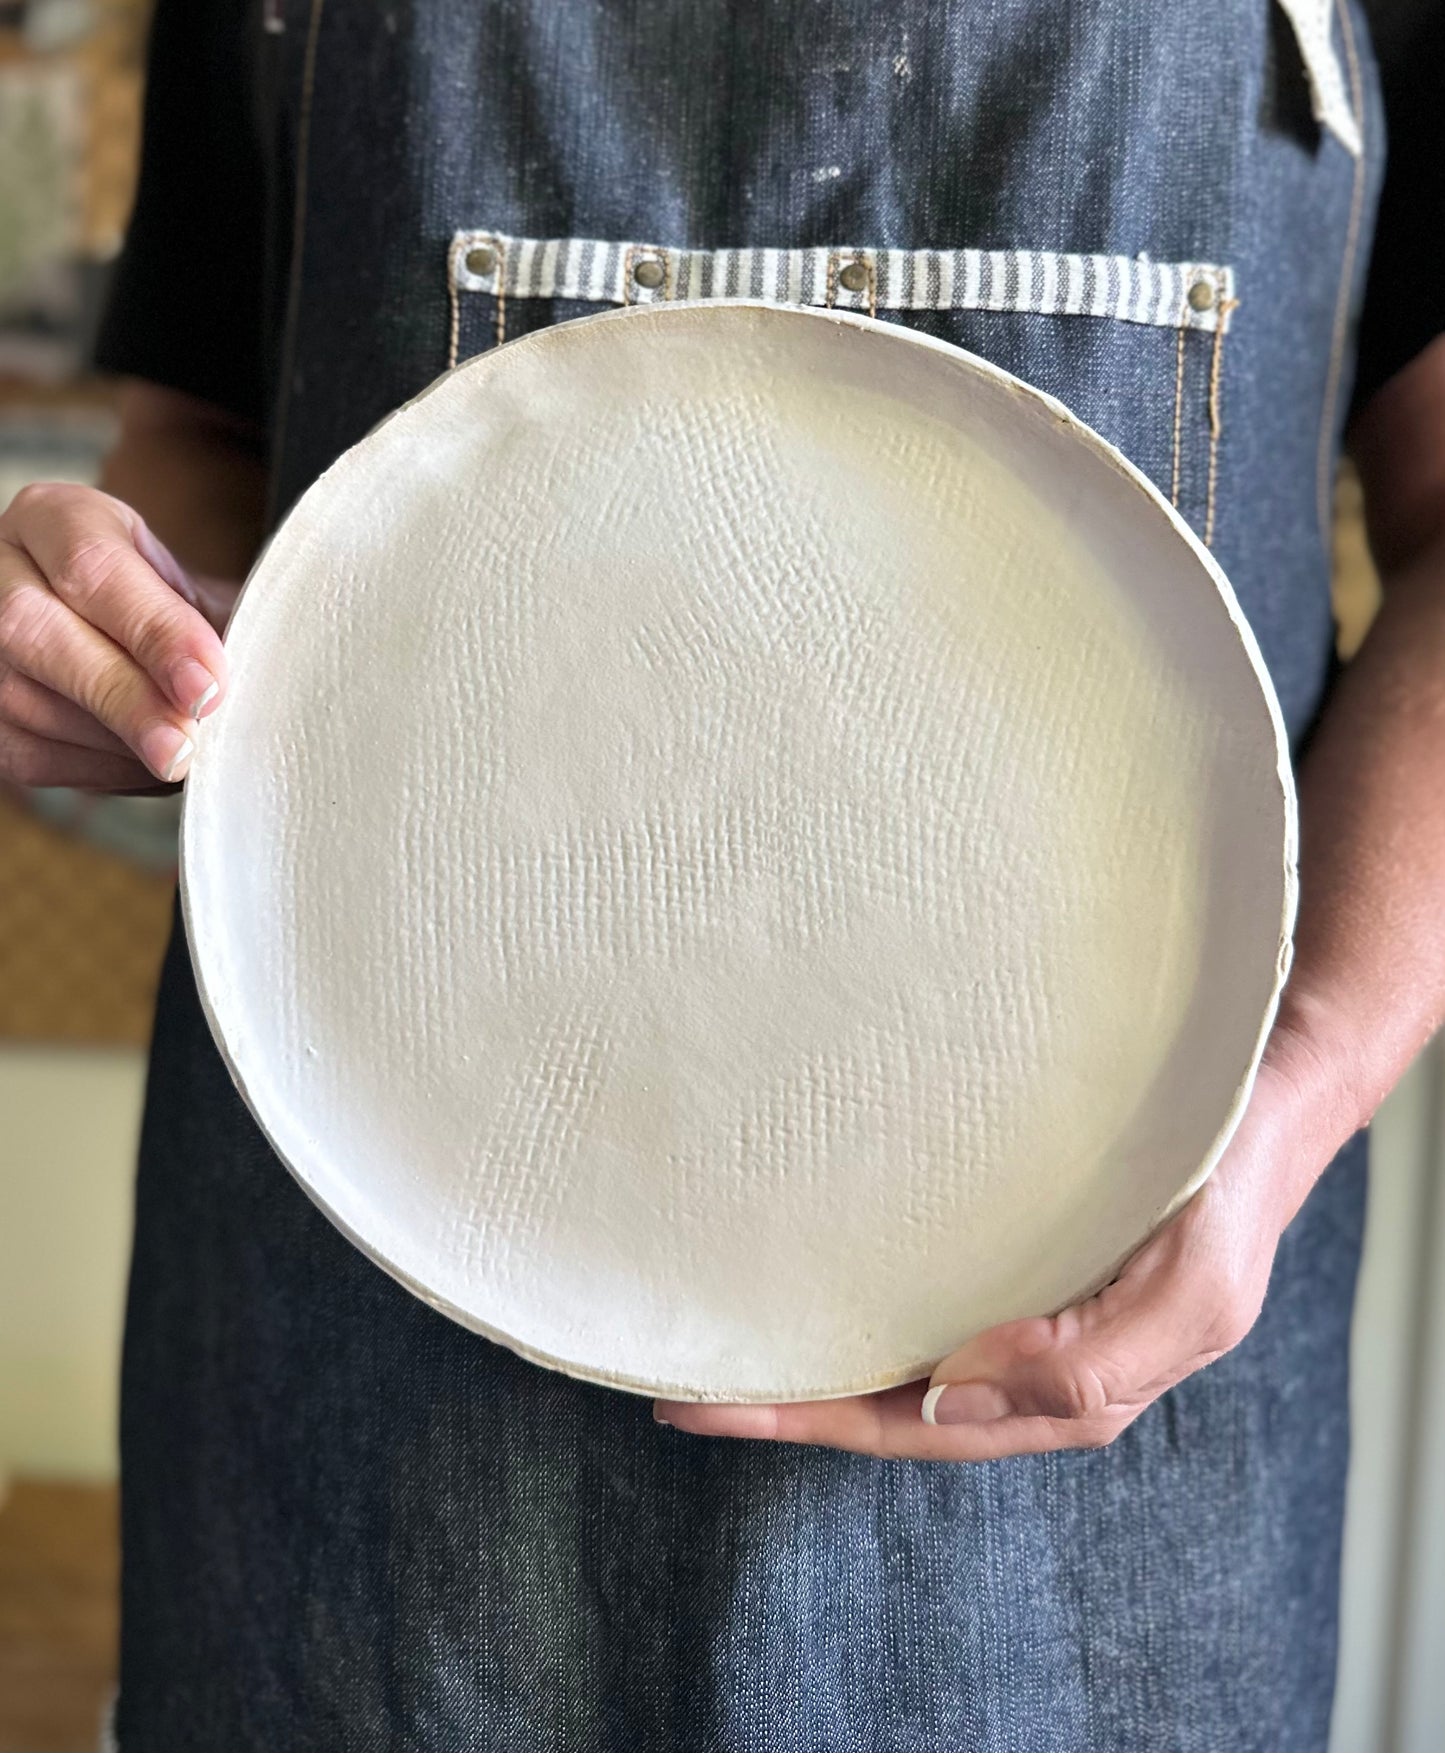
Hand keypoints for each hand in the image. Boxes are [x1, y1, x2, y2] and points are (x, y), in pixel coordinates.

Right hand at [0, 480, 239, 792]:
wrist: (144, 646)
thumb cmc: (176, 615)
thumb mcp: (199, 598)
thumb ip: (215, 632)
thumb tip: (224, 688)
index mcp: (54, 518)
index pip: (93, 567)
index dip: (154, 631)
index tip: (208, 686)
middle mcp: (0, 568)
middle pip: (35, 630)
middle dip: (122, 697)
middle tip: (185, 743)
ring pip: (23, 699)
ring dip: (112, 742)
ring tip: (181, 756)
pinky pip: (26, 751)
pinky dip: (93, 769)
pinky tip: (144, 767)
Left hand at [654, 1033, 1334, 1459]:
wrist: (1262, 1093)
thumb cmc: (1228, 1195)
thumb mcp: (1192, 1297)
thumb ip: (1083, 1363)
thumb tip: (947, 1393)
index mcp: (1060, 1392)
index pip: (907, 1425)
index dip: (805, 1420)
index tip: (706, 1403)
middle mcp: (1020, 1356)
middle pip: (880, 1396)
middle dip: (781, 1395)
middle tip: (674, 1376)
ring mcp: (1008, 1296)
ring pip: (887, 1342)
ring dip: (805, 1344)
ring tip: (712, 1329)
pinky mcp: (1004, 1237)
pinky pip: (908, 1276)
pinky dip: (845, 1283)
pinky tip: (797, 1265)